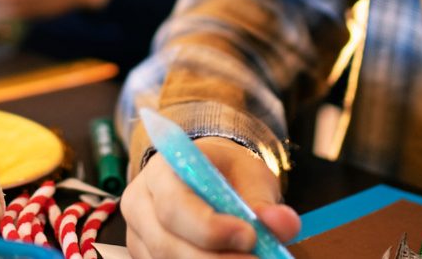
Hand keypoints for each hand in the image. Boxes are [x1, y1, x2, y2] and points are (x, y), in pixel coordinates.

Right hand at [122, 138, 299, 258]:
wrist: (206, 175)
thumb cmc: (225, 173)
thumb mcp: (249, 175)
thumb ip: (263, 201)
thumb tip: (284, 224)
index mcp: (162, 170)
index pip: (174, 204)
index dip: (209, 228)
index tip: (250, 236)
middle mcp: (140, 202)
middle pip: (166, 243)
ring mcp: (137, 233)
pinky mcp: (144, 255)